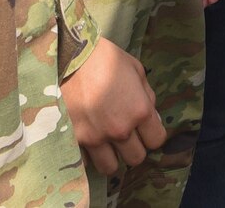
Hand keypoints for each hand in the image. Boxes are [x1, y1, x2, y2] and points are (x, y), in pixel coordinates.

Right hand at [62, 38, 163, 176]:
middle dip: (133, 148)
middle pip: (136, 158)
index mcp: (140, 110)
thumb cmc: (105, 59)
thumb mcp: (136, 70)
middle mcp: (120, 129)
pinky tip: (87, 140)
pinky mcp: (73, 141)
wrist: (67, 57)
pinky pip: (86, 162)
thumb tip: (153, 118)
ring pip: (111, 167)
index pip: (157, 141)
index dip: (152, 135)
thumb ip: (147, 97)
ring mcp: (95, 138)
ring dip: (111, 156)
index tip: (145, 129)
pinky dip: (88, 156)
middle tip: (125, 135)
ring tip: (106, 142)